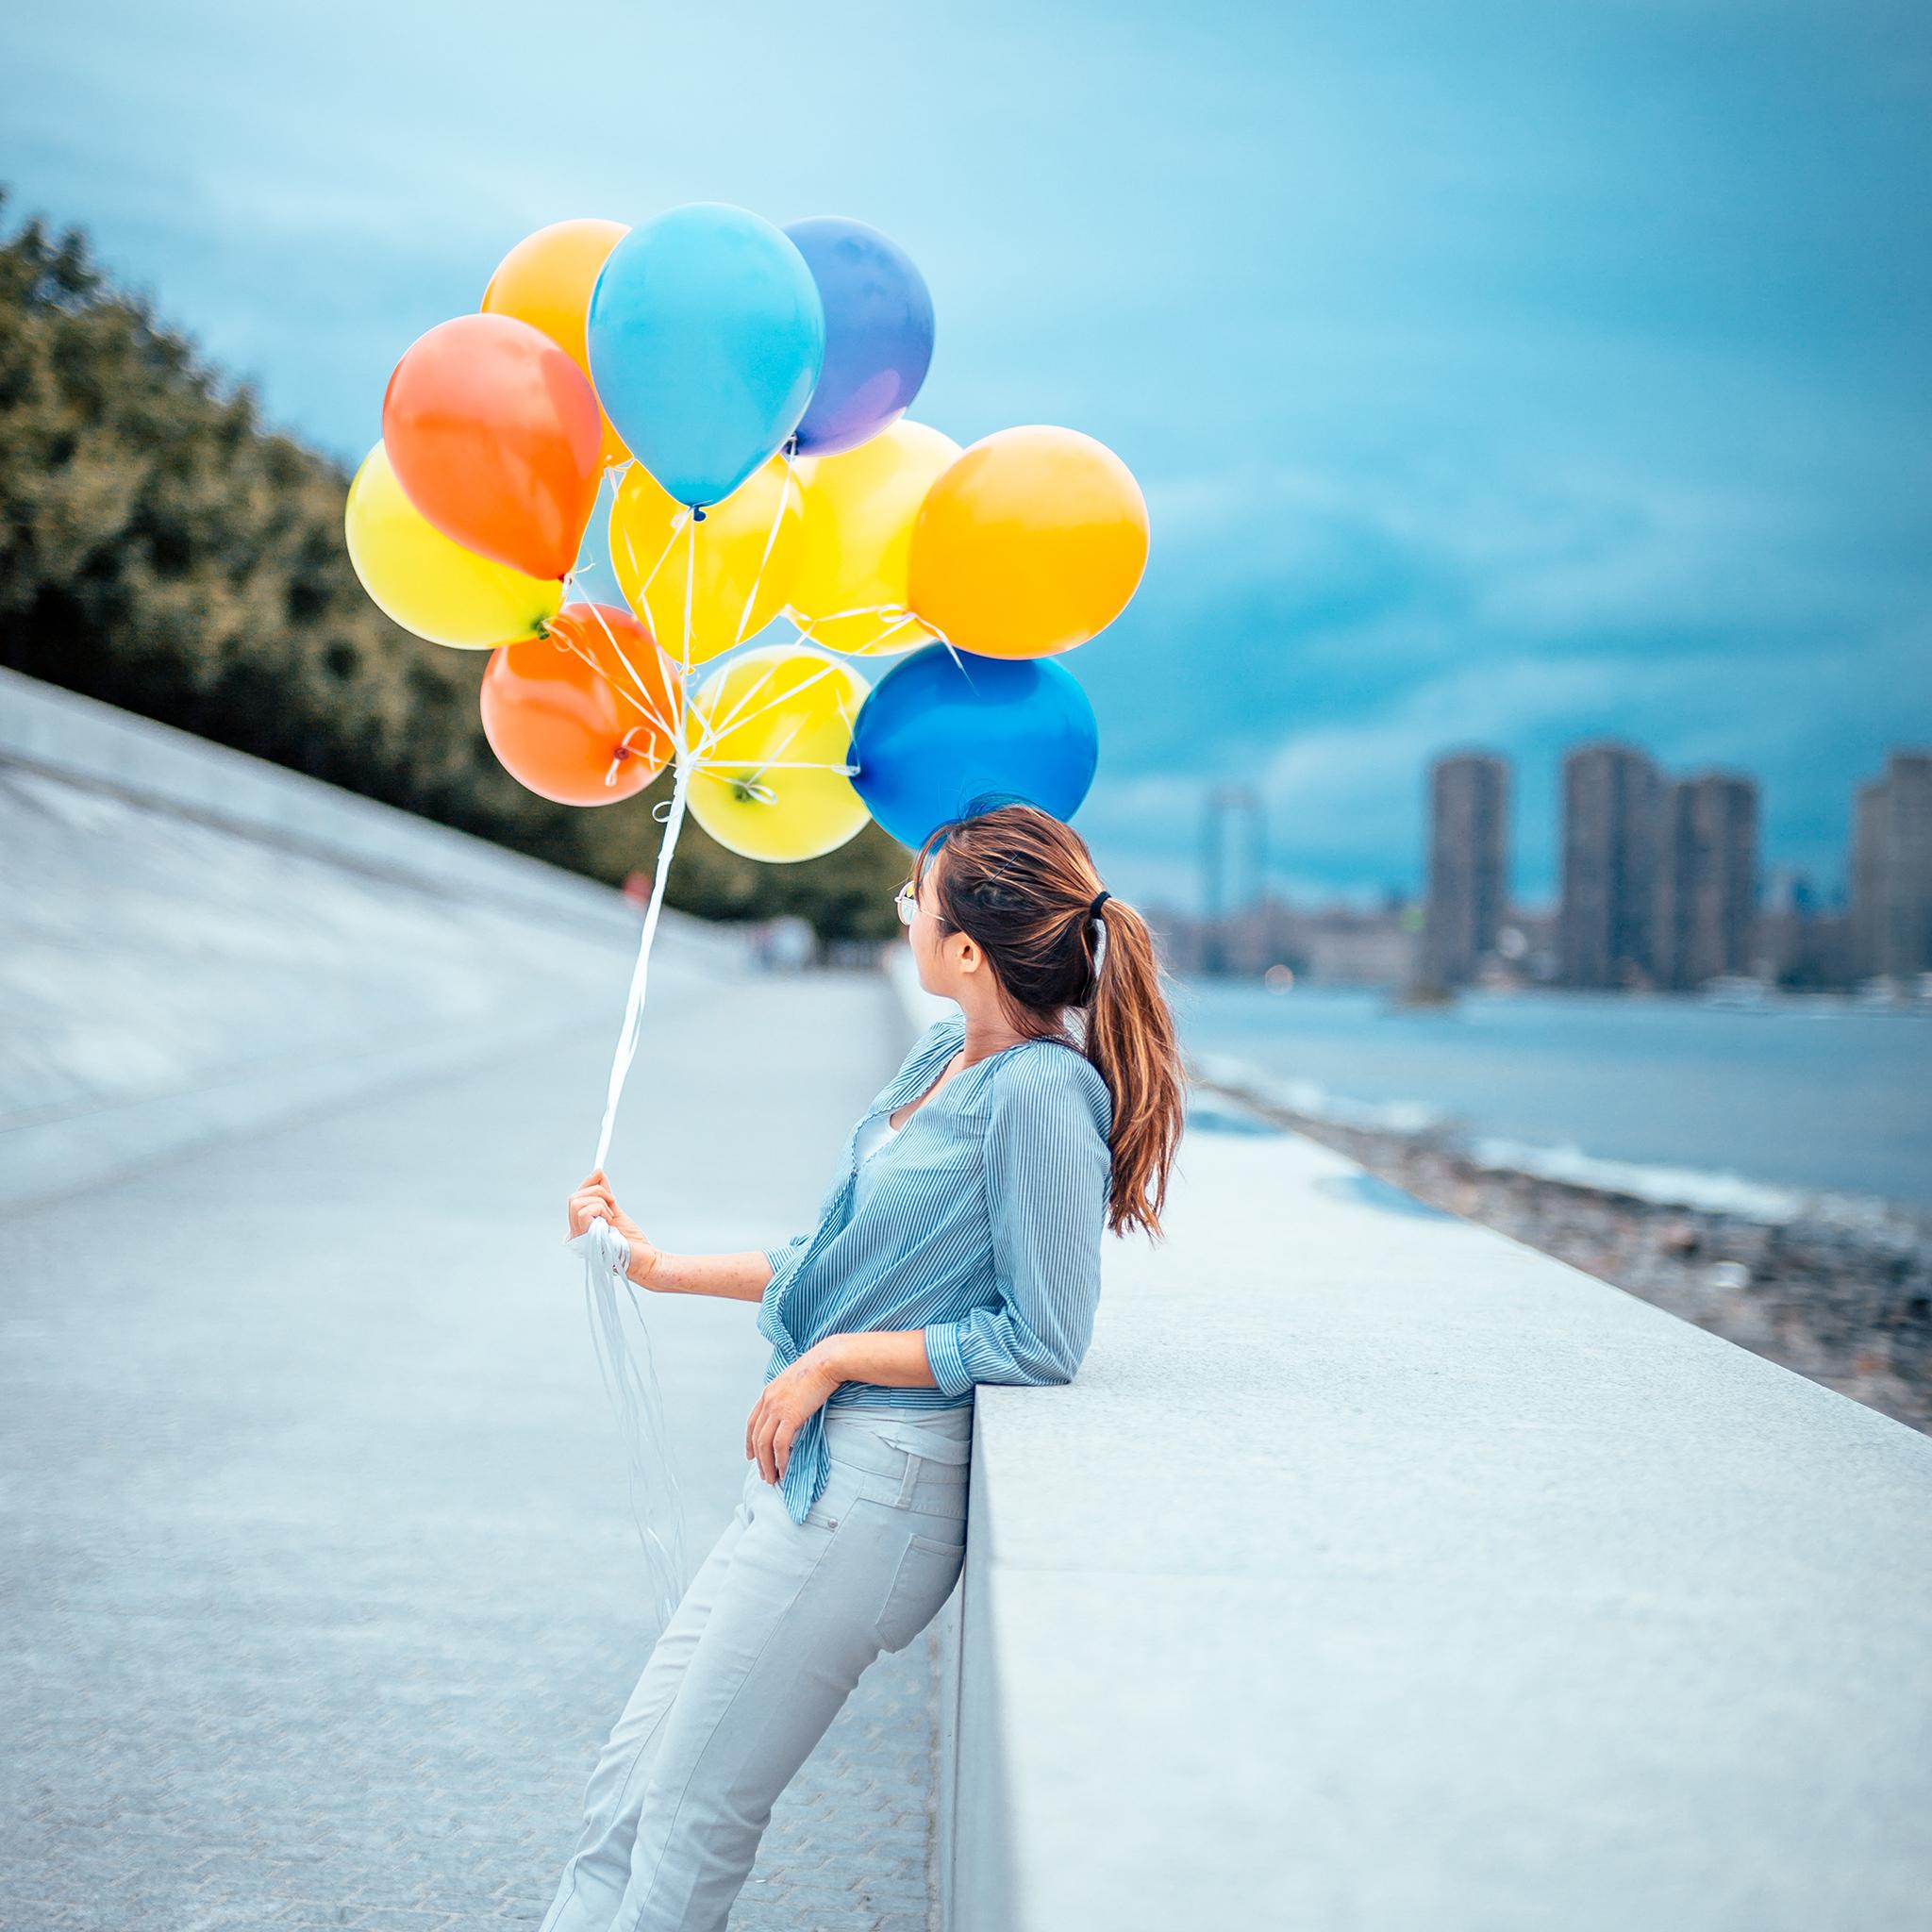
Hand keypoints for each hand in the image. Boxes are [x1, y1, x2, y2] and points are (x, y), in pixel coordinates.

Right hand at [565, 1169, 662, 1288]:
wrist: (645, 1259)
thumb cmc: (631, 1241)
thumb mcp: (615, 1211)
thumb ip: (605, 1195)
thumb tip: (598, 1173)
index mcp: (581, 1228)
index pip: (575, 1199)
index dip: (587, 1184)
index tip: (599, 1172)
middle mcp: (576, 1234)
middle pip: (573, 1198)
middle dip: (596, 1191)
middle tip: (613, 1202)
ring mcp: (580, 1238)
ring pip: (576, 1202)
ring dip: (599, 1200)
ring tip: (612, 1214)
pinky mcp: (587, 1238)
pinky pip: (584, 1211)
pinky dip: (600, 1208)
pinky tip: (611, 1220)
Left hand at [745, 1345, 841, 1484]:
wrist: (827, 1361)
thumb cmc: (819, 1368)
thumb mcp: (796, 1380)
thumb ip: (790, 1395)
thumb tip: (795, 1408)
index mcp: (768, 1392)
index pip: (752, 1422)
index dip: (749, 1441)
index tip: (751, 1456)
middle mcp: (768, 1401)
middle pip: (756, 1436)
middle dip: (759, 1459)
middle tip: (765, 1475)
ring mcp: (777, 1408)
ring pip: (764, 1444)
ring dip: (767, 1464)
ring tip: (773, 1479)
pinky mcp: (790, 1416)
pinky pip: (780, 1444)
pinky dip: (780, 1460)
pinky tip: (784, 1470)